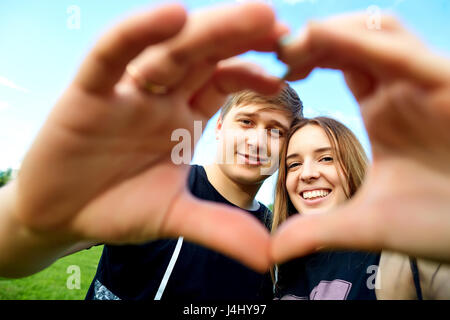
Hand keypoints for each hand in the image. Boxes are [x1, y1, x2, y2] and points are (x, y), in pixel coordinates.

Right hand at [14, 3, 286, 272]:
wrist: (61, 216)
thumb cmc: (117, 208)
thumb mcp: (174, 216)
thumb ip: (220, 229)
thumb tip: (271, 256)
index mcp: (183, 118)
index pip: (222, 84)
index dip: (251, 74)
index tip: (283, 73)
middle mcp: (158, 98)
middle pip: (202, 58)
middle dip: (238, 38)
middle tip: (276, 22)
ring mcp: (124, 93)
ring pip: (167, 51)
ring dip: (206, 30)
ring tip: (251, 14)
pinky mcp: (86, 94)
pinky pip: (111, 57)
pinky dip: (137, 35)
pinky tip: (171, 16)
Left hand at [272, 14, 449, 263]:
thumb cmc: (440, 224)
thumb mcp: (366, 223)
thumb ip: (318, 231)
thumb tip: (274, 250)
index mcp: (383, 108)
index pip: (340, 60)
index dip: (305, 58)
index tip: (272, 75)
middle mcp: (401, 88)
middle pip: (351, 37)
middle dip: (309, 39)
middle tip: (276, 56)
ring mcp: (423, 82)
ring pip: (375, 29)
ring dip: (329, 31)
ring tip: (290, 51)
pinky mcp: (446, 83)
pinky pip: (400, 49)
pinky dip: (360, 40)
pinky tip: (321, 40)